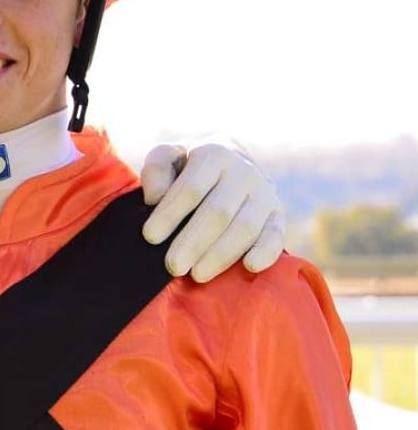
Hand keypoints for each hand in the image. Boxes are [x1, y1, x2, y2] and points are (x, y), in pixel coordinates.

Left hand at [140, 135, 285, 282]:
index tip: (150, 237)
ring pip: (246, 227)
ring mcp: (265, 192)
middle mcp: (244, 171)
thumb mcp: (168, 156)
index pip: (191, 189)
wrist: (231, 159)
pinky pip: (276, 235)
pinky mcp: (278, 213)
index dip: (170, 214)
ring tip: (196, 275)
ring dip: (221, 254)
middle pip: (218, 213)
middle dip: (193, 243)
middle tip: (172, 266)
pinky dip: (266, 252)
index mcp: (214, 154)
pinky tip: (249, 267)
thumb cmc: (188, 164)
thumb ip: (156, 170)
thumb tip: (154, 198)